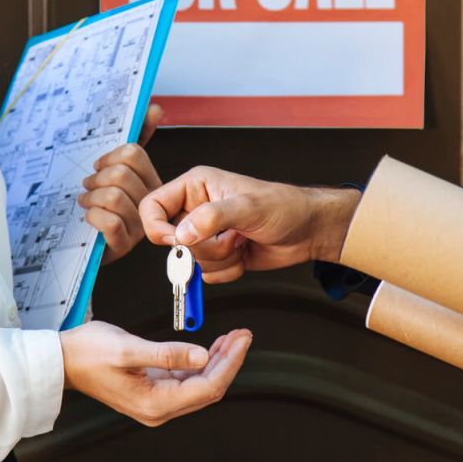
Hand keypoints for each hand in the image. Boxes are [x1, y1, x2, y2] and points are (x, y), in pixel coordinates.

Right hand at [60, 321, 251, 425]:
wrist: (61, 362)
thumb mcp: (128, 348)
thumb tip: (202, 357)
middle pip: (209, 388)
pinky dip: (203, 362)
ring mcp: (157, 401)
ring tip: (233, 338)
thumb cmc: (87, 354)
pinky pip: (188, 380)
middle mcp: (159, 408)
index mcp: (154, 403)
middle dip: (229, 361)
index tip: (242, 340)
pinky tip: (212, 347)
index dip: (229, 363)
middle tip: (244, 335)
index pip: (207, 387)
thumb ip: (167, 354)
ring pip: (201, 385)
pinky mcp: (154, 390)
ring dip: (219, 361)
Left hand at [79, 104, 163, 263]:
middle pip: (121, 174)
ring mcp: (139, 226)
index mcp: (151, 181)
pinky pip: (110, 222)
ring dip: (91, 198)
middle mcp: (150, 203)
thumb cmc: (102, 204)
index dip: (109, 157)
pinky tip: (89, 218)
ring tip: (85, 203)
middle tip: (88, 187)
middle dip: (97, 178)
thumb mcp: (116, 170)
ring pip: (114, 197)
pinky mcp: (124, 245)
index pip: (133, 154)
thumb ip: (137, 140)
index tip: (98, 166)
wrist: (86, 244)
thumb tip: (155, 108)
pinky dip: (93, 216)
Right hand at [139, 166, 360, 282]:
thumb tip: (182, 234)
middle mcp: (197, 209)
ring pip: (191, 261)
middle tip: (231, 237)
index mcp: (196, 186)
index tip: (178, 242)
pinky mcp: (219, 254)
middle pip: (172, 241)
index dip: (159, 228)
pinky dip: (228, 271)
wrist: (310, 231)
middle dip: (204, 248)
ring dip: (220, 259)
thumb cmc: (286, 207)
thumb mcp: (249, 207)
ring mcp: (208, 234)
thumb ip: (212, 217)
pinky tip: (246, 254)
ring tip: (243, 242)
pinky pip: (207, 274)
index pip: (153, 206)